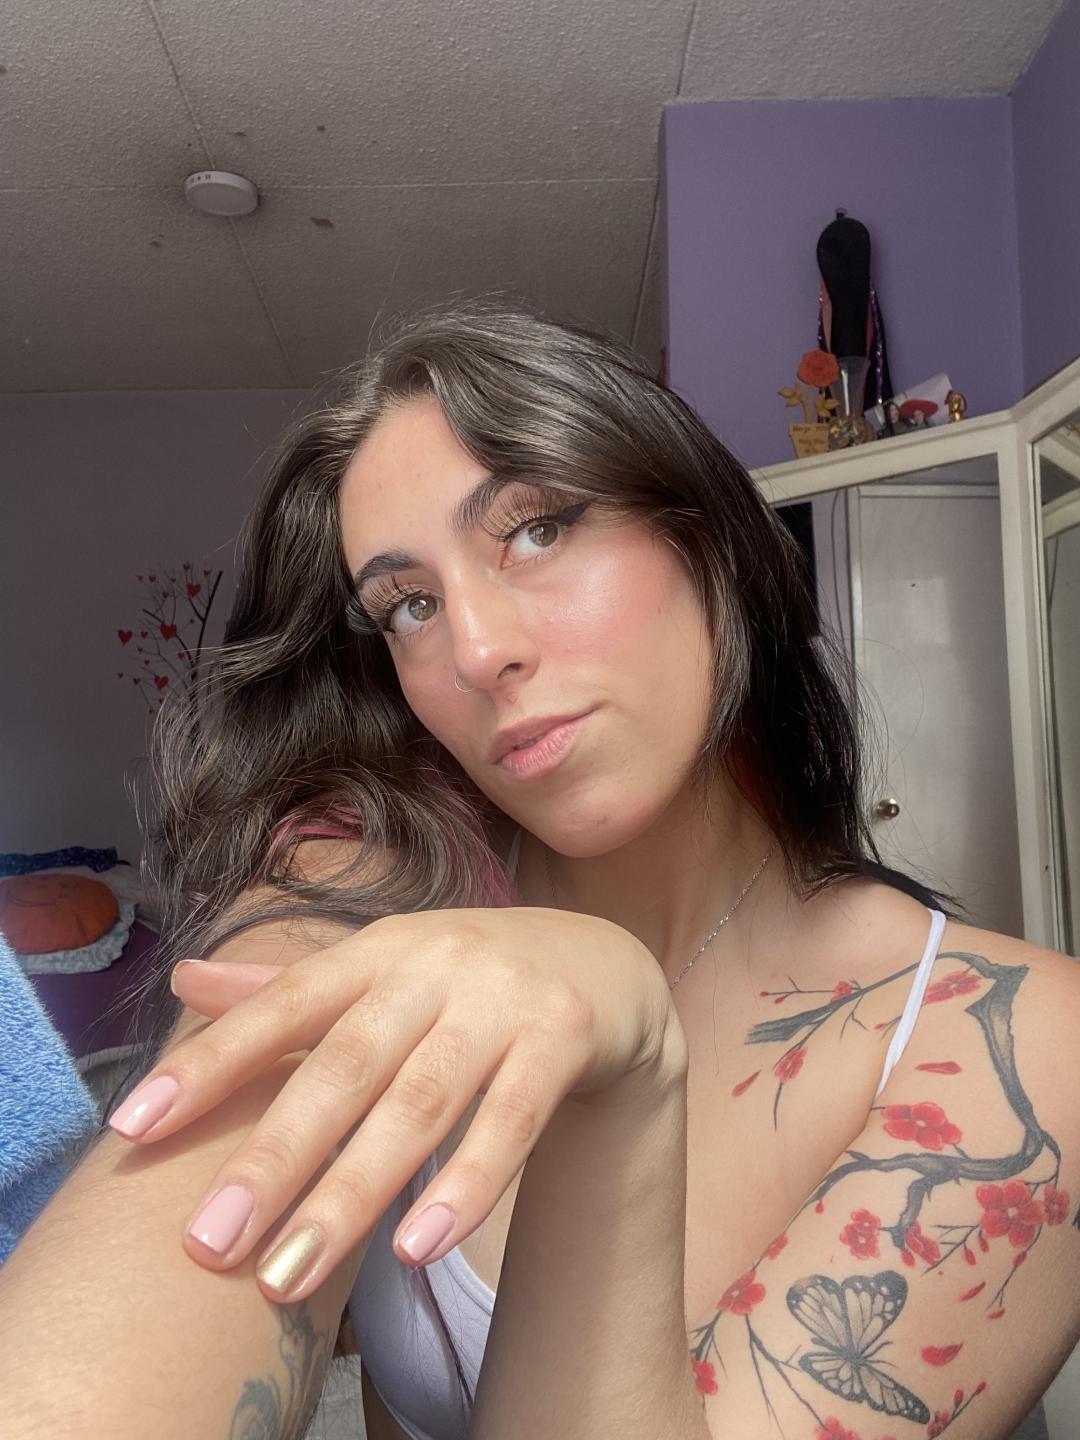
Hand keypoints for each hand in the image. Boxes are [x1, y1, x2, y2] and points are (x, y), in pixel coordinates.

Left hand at [108, 906, 684, 1302]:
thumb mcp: (382, 970)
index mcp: (379, 950)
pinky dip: (467, 1182)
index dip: (212, 1060)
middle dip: (274, 1156)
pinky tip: (416, 1248)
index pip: (285, 1004)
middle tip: (210, 1245)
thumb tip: (182, 978)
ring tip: (289, 1276)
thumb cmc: (468, 981)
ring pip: (420, 1102)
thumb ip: (286, 988)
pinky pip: (512, 1117)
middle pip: (345, 1065)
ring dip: (354, 1191)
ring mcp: (503, 998)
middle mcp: (435, 963)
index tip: (135, 1126)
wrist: (606, 966)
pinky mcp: (566, 1034)